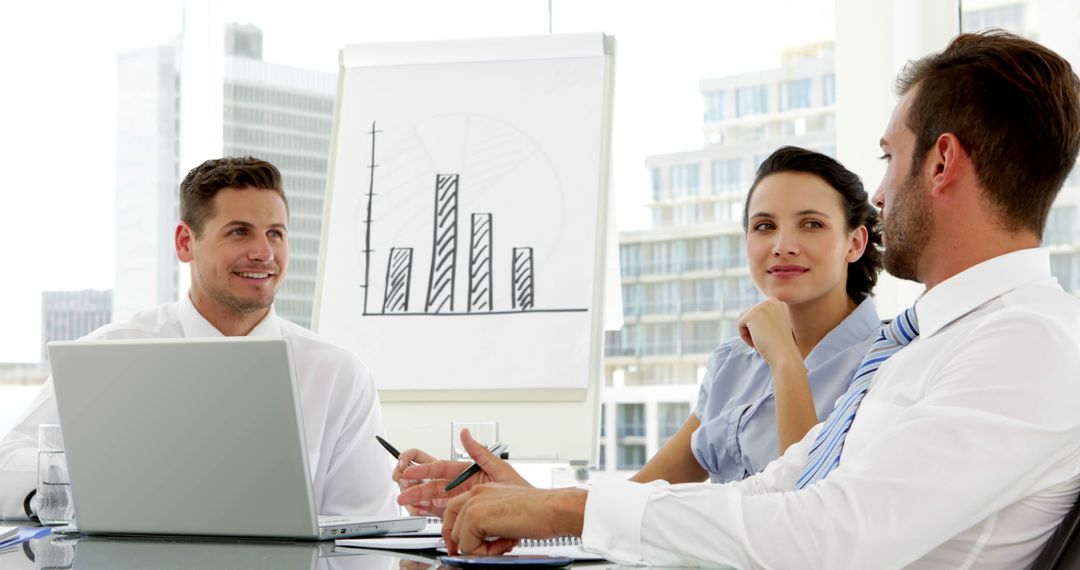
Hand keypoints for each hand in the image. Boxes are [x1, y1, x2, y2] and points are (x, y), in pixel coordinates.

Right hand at [395, 429, 530, 516]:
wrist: (530, 513)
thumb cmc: (519, 491)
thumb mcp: (500, 468)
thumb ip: (479, 451)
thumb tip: (465, 432)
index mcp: (467, 472)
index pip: (440, 468)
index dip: (422, 469)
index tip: (408, 469)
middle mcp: (461, 486)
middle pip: (432, 484)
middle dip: (414, 485)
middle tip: (401, 489)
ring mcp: (459, 500)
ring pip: (432, 498)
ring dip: (417, 498)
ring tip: (406, 500)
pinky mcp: (460, 514)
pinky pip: (439, 512)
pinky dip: (427, 512)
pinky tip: (418, 510)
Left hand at [443, 484, 586, 554]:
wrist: (552, 509)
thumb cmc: (539, 511)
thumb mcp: (508, 512)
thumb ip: (489, 522)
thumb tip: (476, 541)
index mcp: (483, 490)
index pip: (454, 510)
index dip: (456, 532)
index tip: (459, 547)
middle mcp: (475, 493)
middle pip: (452, 524)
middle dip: (464, 543)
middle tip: (480, 553)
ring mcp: (474, 504)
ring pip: (460, 539)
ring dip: (481, 549)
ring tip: (505, 543)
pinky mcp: (476, 517)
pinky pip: (469, 547)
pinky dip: (486, 553)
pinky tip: (506, 543)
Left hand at [737, 298, 800, 365]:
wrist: (785, 355)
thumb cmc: (780, 346)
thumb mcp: (775, 327)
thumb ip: (765, 319)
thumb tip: (749, 317)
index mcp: (778, 303)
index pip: (758, 313)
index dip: (760, 329)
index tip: (770, 338)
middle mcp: (771, 301)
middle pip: (749, 314)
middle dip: (754, 330)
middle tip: (765, 341)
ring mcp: (762, 306)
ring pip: (743, 318)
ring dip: (749, 333)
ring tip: (760, 342)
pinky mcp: (752, 313)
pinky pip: (740, 324)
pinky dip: (744, 336)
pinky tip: (756, 342)